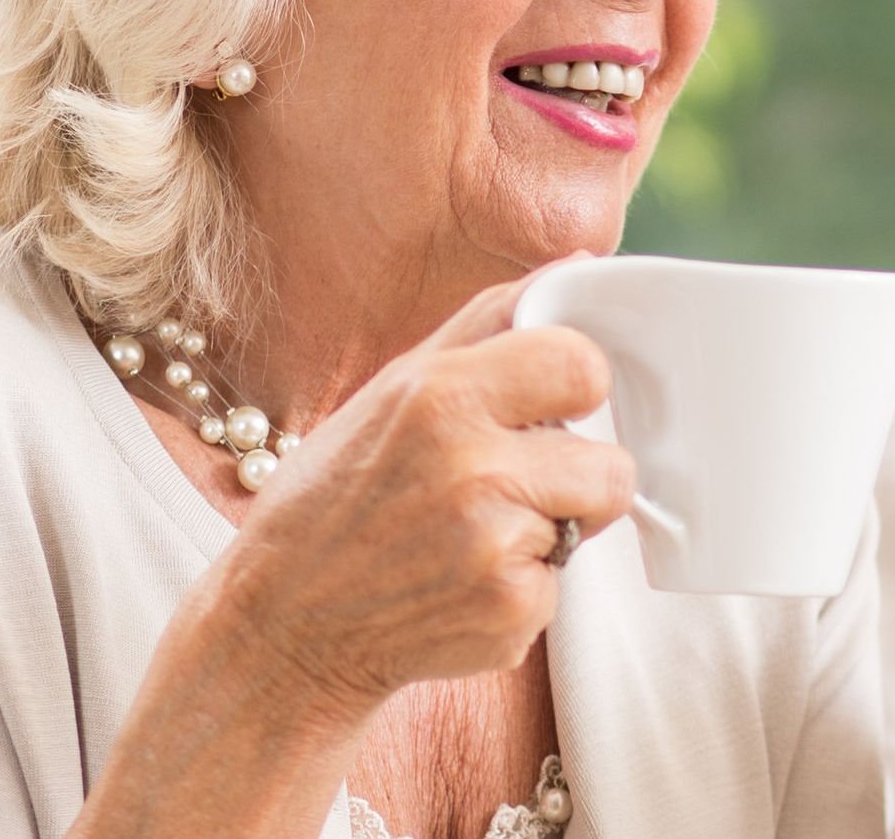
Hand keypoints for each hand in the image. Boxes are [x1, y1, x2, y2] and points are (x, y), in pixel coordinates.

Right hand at [193, 266, 638, 719]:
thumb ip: (490, 323)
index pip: (583, 366)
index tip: (555, 408)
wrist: (281, 630)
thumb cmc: (333, 500)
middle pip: (613, 464)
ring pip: (589, 525)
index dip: (580, 389)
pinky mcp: (510, 612)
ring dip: (548, 533)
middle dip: (577, 478)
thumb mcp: (391, 390)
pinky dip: (520, 591)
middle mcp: (474, 469)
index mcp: (441, 396)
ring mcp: (496, 547)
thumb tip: (581, 264)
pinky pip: (560, 588)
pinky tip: (457, 587)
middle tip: (510, 487)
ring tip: (471, 538)